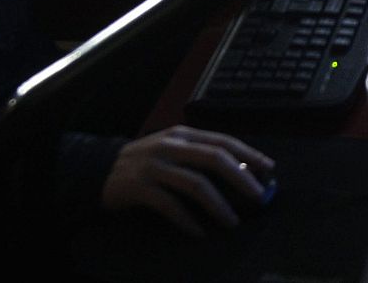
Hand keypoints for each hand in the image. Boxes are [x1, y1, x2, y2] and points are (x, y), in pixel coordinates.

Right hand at [101, 125, 274, 235]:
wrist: (98, 170)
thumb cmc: (145, 162)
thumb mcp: (172, 150)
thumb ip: (199, 155)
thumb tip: (240, 171)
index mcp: (182, 135)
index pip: (223, 140)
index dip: (248, 154)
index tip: (269, 169)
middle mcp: (171, 146)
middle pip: (214, 158)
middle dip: (241, 178)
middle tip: (258, 197)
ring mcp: (155, 166)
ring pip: (195, 183)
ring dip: (218, 205)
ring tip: (232, 222)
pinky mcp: (140, 188)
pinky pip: (170, 206)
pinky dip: (188, 220)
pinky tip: (200, 232)